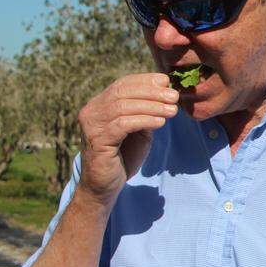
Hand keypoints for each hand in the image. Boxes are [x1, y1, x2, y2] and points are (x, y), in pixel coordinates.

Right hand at [76, 72, 179, 205]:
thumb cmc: (124, 156)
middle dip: (151, 92)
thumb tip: (166, 92)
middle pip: (122, 92)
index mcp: (99, 104)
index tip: (165, 81)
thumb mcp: (138, 129)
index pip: (122, 84)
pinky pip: (122, 124)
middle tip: (174, 96)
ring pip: (123, 107)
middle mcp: (91, 111)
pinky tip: (160, 122)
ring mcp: (91, 125)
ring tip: (172, 110)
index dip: (144, 80)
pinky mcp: (97, 141)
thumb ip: (146, 112)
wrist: (106, 186)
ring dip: (152, 106)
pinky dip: (144, 120)